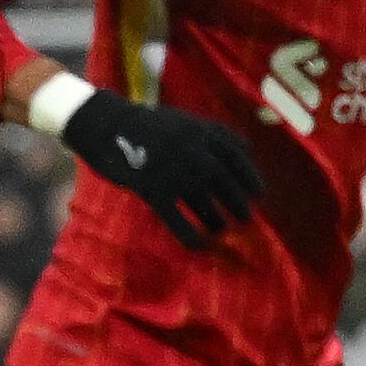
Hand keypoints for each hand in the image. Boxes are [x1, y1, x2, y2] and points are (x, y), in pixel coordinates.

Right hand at [56, 89, 263, 249]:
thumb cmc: (147, 125)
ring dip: (215, 219)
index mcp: (199, 131)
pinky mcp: (151, 189)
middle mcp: (189, 150)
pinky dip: (189, 234)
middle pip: (223, 181)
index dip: (250, 177)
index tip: (259, 194)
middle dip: (237, 202)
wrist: (107, 126)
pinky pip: (175, 218)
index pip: (235, 156)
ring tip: (221, 229)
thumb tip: (247, 149)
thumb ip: (213, 133)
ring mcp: (170, 171)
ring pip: (201, 202)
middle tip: (246, 218)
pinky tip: (199, 245)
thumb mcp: (184, 120)